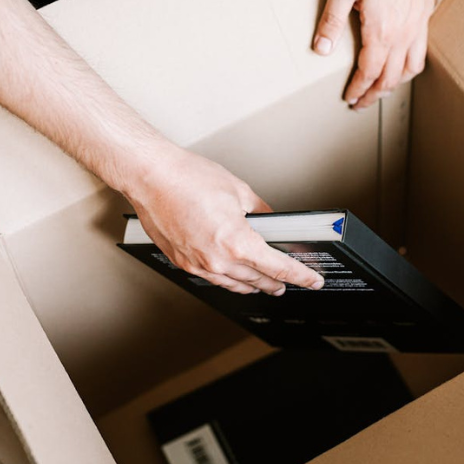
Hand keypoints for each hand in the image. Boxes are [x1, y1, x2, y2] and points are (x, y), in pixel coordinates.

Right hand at [126, 144, 324, 295]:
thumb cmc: (187, 178)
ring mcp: (197, 264)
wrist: (151, 177)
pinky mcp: (183, 262)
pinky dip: (229, 279)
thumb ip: (261, 212)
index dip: (300, 276)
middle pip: (258, 281)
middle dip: (278, 283)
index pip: (278, 268)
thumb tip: (271, 221)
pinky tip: (233, 276)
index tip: (312, 281)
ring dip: (254, 286)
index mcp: (236, 243)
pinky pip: (213, 279)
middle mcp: (217, 260)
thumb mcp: (239, 191)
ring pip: (234, 284)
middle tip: (291, 283)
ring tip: (265, 285)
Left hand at [313, 0, 437, 108]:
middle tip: (362, 102)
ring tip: (384, 87)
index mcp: (383, 31)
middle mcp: (405, 33)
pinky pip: (422, 48)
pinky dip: (411, 62)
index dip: (358, 90)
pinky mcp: (427, 11)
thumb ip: (331, 22)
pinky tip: (403, 57)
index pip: (369, 73)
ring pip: (412, 66)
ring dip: (396, 82)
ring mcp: (420, 23)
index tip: (350, 99)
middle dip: (375, 93)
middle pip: (392, 77)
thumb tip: (321, 50)